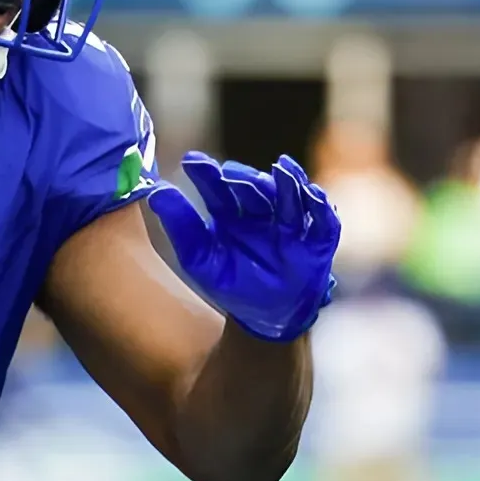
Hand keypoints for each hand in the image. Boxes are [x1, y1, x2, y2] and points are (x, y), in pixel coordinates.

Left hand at [146, 152, 340, 342]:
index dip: (207, 173)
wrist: (265, 319)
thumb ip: (181, 226)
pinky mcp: (317, 239)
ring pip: (291, 196)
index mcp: (231, 213)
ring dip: (288, 181)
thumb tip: (156, 191)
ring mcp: (291, 224)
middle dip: (245, 178)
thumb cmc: (233, 286)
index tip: (191, 160)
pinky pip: (323, 220)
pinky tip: (314, 194)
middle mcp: (261, 212)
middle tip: (232, 173)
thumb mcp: (200, 259)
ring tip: (281, 168)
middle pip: (255, 188)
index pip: (218, 187)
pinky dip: (321, 206)